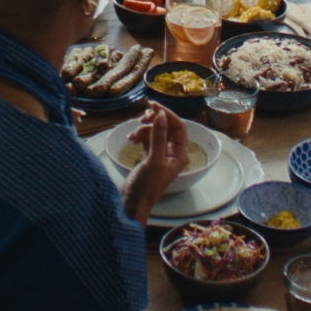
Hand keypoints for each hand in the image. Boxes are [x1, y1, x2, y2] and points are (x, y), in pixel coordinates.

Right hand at [121, 105, 188, 222]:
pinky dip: (140, 136)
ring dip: (143, 129)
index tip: (153, 107)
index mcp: (179, 154)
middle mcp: (172, 153)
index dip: (167, 114)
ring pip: (155, 132)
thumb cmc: (146, 186)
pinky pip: (147, 139)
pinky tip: (131, 139)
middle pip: (167, 127)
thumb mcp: (154, 161)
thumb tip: (161, 115)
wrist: (132, 204)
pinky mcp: (148, 157)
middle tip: (141, 119)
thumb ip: (158, 137)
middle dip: (154, 121)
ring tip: (132, 136)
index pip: (178, 127)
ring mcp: (160, 154)